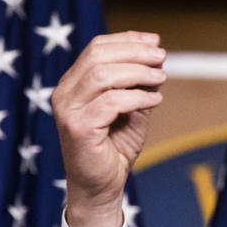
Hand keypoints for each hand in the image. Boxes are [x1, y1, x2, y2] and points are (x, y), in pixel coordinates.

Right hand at [53, 32, 166, 226]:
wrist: (102, 185)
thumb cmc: (115, 147)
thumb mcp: (132, 109)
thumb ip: (139, 85)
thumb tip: (157, 57)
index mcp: (74, 84)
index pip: (96, 48)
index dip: (127, 40)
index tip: (154, 41)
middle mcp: (65, 93)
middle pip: (98, 57)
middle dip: (134, 53)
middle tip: (161, 58)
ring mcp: (68, 110)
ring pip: (102, 76)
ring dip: (137, 73)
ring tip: (160, 78)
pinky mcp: (78, 128)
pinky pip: (111, 103)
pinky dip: (137, 98)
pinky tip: (154, 100)